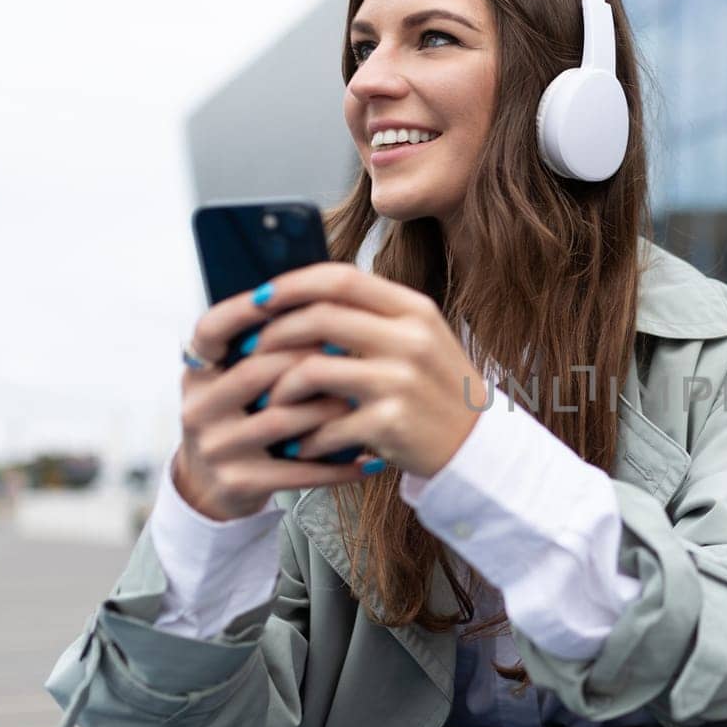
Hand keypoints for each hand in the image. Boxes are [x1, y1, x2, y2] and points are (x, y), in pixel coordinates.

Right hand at [174, 283, 387, 522]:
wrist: (209, 489)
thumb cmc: (239, 421)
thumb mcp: (233, 383)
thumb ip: (263, 349)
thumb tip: (322, 301)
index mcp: (198, 374)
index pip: (210, 330)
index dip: (243, 309)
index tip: (284, 296)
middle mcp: (199, 408)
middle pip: (257, 372)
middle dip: (308, 360)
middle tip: (350, 351)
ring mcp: (216, 448)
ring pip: (281, 419)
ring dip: (327, 408)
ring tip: (361, 400)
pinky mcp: (238, 482)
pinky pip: (298, 470)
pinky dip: (338, 465)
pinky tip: (369, 459)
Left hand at [240, 262, 486, 479]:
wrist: (475, 448)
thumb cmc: (437, 392)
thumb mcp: (419, 339)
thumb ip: (373, 317)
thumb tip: (305, 302)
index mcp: (414, 311)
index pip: (341, 278)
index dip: (292, 284)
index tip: (260, 298)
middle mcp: (410, 340)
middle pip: (320, 318)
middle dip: (273, 334)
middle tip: (250, 352)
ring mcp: (401, 381)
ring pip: (313, 370)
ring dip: (280, 388)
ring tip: (272, 402)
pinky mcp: (392, 423)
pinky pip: (327, 424)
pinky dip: (305, 437)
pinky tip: (302, 444)